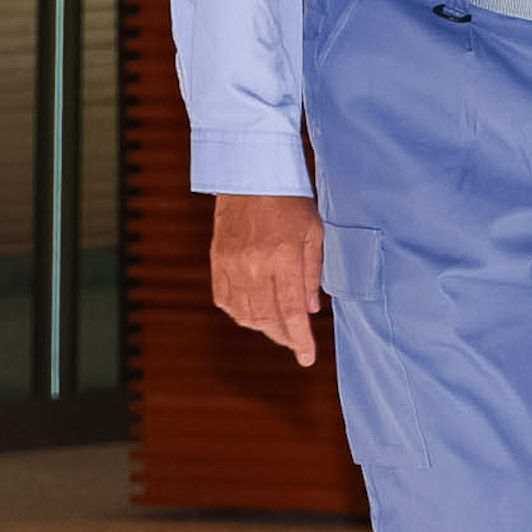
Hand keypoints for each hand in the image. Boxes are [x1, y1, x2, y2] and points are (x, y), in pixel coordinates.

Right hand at [210, 193, 324, 364]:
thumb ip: (312, 272)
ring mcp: (231, 265)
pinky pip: (224, 300)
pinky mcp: (217, 261)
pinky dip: (239, 313)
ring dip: (263, 327)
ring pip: (244, 314)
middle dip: (283, 336)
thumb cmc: (289, 200)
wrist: (250, 173)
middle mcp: (253, 266)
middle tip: (296, 343)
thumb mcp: (314, 232)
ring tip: (278, 328)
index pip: (292, 311)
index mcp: (282, 257)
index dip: (300, 340)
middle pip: (267, 318)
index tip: (307, 358)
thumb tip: (310, 310)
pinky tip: (253, 312)